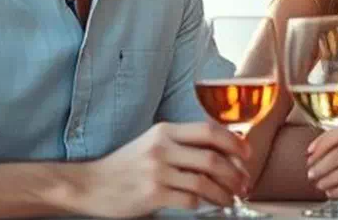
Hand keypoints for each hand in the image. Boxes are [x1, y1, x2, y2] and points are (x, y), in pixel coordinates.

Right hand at [72, 122, 251, 216]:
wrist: (90, 184)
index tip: (246, 154)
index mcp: (164, 131)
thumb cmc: (125, 165)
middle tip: (243, 183)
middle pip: (212, 157)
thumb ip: (181, 144)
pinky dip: (206, 204)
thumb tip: (221, 151)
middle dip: (235, 172)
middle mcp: (162, 148)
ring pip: (205, 181)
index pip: (208, 130)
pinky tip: (209, 206)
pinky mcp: (152, 195)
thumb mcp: (152, 143)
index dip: (234, 142)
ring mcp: (157, 172)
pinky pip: (190, 200)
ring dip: (224, 192)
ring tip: (231, 198)